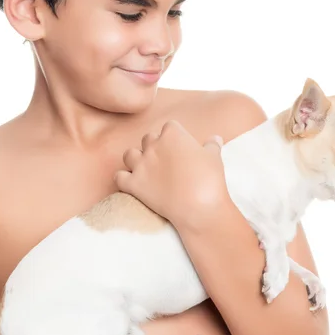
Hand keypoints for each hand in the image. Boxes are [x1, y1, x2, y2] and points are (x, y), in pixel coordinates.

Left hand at [114, 120, 230, 231]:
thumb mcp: (214, 157)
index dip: (175, 137)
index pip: (170, 127)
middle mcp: (153, 145)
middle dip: (155, 147)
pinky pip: (119, 177)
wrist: (199, 208)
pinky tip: (132, 183)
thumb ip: (212, 145)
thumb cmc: (210, 180)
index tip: (182, 149)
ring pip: (129, 154)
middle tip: (167, 162)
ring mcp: (141, 164)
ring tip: (146, 169)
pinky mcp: (133, 184)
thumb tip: (215, 138)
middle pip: (148, 138)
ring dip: (136, 160)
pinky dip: (123, 179)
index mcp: (173, 134)